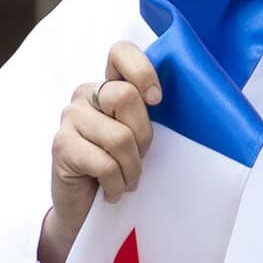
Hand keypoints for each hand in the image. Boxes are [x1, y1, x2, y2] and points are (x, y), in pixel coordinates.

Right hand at [40, 42, 160, 262]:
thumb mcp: (141, 136)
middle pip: (126, 97)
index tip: (158, 100)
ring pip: (119, 136)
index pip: (120, 52)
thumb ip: (150, 113)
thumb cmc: (120, 167)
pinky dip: (116, 183)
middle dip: (143, 135)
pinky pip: (105, 163)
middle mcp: (85, 95)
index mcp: (109, 86)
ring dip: (131, 167)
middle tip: (138, 157)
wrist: (87, 209)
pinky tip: (111, 190)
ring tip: (126, 179)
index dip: (142, 71)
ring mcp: (70, 119)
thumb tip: (200, 100)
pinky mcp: (61, 147)